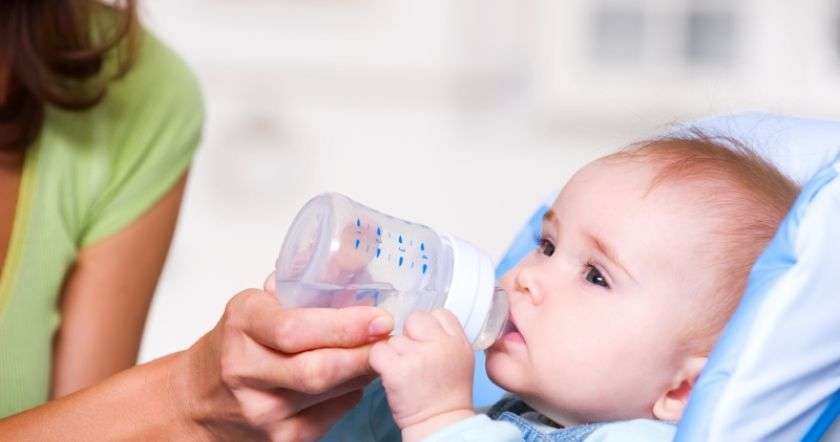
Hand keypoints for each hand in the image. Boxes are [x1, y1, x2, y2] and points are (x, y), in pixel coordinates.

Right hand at [177, 275, 393, 440]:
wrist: (200, 398)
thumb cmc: (237, 342)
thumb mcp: (259, 303)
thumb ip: (304, 283)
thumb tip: (359, 252)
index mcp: (243, 324)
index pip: (293, 330)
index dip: (344, 326)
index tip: (379, 318)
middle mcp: (246, 370)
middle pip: (317, 369)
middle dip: (363, 352)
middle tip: (392, 336)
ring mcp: (262, 410)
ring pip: (330, 393)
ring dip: (363, 370)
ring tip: (379, 350)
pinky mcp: (280, 438)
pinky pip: (332, 414)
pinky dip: (351, 392)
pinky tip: (355, 375)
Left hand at [369, 309, 474, 440]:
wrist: (440, 424)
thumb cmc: (446, 395)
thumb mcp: (460, 358)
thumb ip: (445, 337)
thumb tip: (422, 323)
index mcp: (459, 341)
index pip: (439, 314)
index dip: (428, 328)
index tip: (426, 344)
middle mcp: (441, 344)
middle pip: (415, 319)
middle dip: (409, 336)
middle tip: (412, 358)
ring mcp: (417, 355)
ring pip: (394, 339)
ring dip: (394, 354)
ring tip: (405, 373)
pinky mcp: (396, 369)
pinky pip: (378, 352)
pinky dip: (379, 363)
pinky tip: (390, 375)